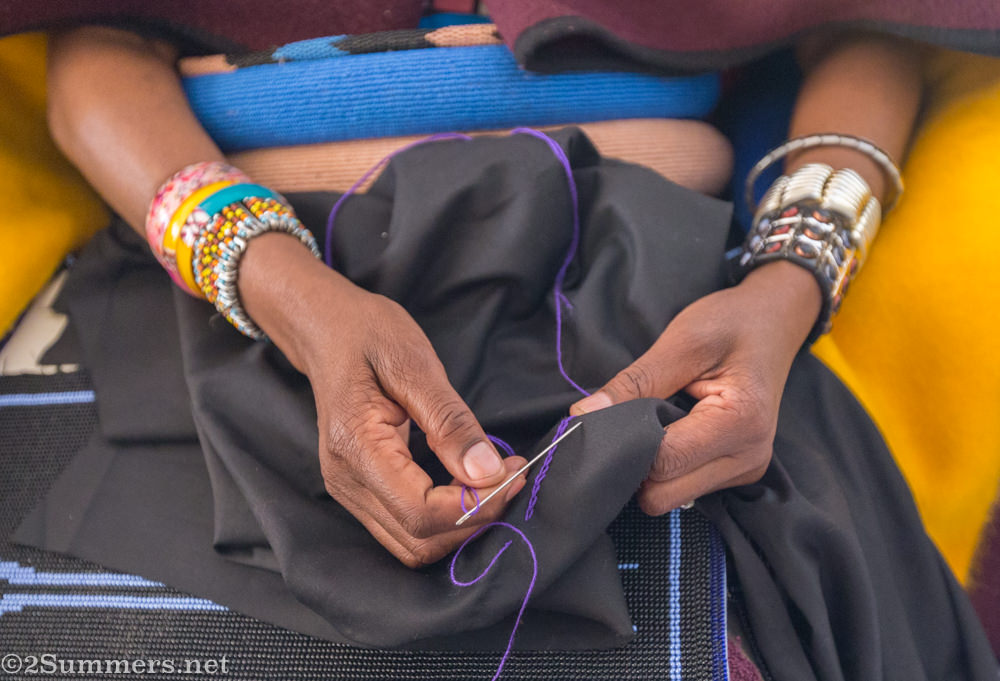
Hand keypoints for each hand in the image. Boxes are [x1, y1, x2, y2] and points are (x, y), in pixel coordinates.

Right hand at [239, 234, 526, 566]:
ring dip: (461, 525)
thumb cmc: (367, 335)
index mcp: (356, 448)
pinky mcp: (359, 490)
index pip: (421, 512)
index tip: (515, 470)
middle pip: (418, 541)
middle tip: (512, 475)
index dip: (476, 505)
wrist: (325, 328)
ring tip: (495, 481)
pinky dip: (443, 520)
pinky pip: (404, 528)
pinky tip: (468, 486)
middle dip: (474, 519)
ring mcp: (348, 491)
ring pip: (412, 546)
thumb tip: (487, 472)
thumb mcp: (415, 364)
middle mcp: (346, 482)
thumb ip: (450, 422)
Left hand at [570, 261, 821, 513]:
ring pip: (669, 497)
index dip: (622, 443)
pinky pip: (682, 488)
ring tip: (654, 420)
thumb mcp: (680, 343)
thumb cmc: (731, 323)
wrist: (774, 320)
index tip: (603, 416)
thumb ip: (632, 384)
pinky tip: (669, 431)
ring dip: (649, 466)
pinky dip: (665, 467)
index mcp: (741, 424)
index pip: (661, 462)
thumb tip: (582, 416)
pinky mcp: (735, 473)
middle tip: (627, 418)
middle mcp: (747, 459)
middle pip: (662, 494)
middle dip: (634, 462)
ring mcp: (745, 471)